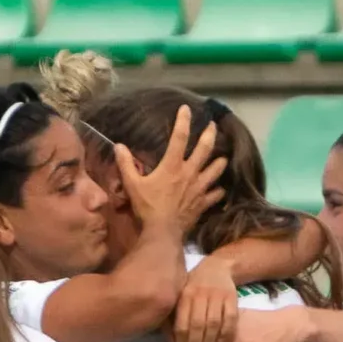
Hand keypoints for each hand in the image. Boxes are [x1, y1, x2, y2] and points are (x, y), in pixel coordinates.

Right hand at [112, 105, 223, 237]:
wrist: (163, 232)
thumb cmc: (147, 207)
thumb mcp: (133, 185)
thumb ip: (126, 165)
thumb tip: (119, 146)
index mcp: (173, 165)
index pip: (179, 137)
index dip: (183, 121)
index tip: (186, 109)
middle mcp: (190, 173)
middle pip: (205, 149)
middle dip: (210, 134)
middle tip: (213, 125)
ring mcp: (199, 188)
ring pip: (216, 170)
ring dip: (220, 162)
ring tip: (223, 157)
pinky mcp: (203, 203)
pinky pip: (216, 194)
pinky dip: (218, 191)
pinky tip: (220, 189)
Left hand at [173, 255, 238, 341]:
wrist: (217, 267)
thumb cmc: (193, 286)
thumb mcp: (179, 296)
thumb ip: (173, 317)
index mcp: (184, 295)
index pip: (182, 323)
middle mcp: (200, 294)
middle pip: (198, 325)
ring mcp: (217, 295)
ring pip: (214, 324)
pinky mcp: (232, 298)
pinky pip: (230, 320)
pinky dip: (226, 334)